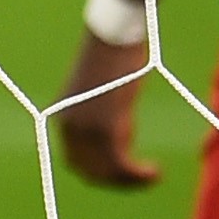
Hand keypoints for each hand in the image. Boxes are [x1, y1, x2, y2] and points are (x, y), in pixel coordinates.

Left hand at [55, 32, 157, 188]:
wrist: (113, 37)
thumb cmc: (114, 57)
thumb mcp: (103, 92)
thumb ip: (104, 116)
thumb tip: (119, 140)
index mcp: (64, 119)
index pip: (76, 162)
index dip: (100, 174)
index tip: (124, 174)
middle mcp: (69, 128)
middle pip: (90, 171)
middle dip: (117, 181)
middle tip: (142, 179)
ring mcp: (85, 129)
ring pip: (107, 171)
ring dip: (131, 181)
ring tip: (153, 176)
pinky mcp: (105, 127)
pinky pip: (120, 164)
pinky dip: (137, 175)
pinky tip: (154, 172)